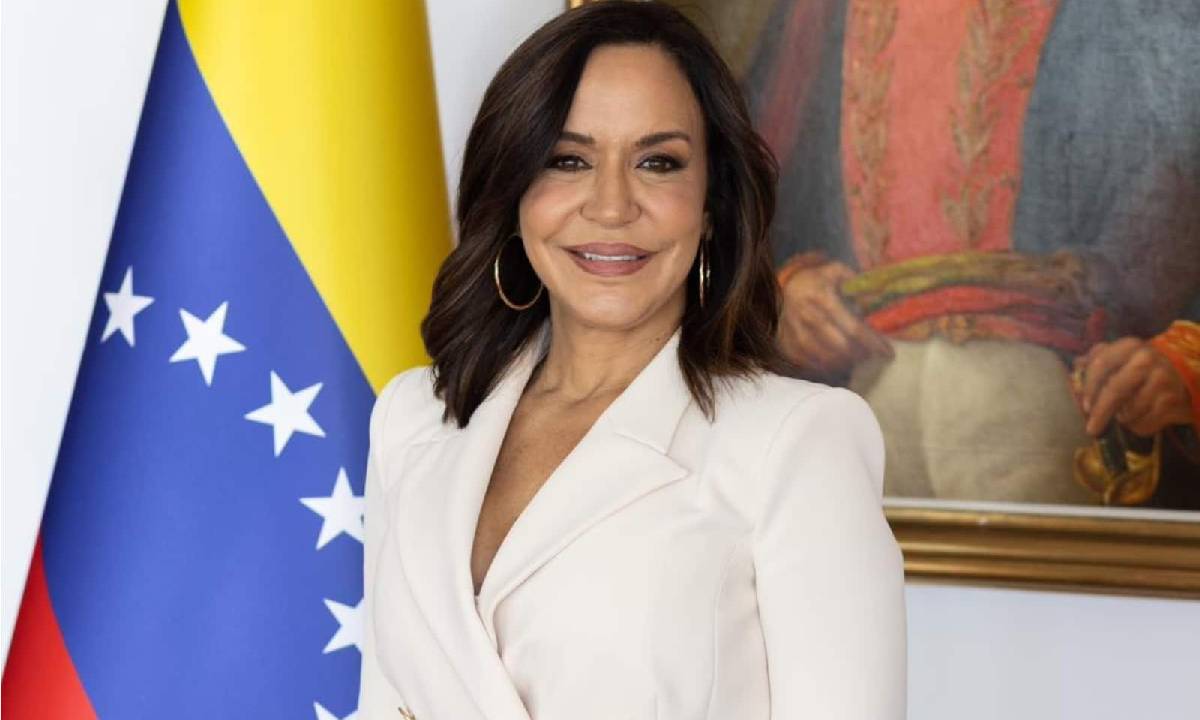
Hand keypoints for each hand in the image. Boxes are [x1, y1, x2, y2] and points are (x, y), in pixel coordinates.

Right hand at [777, 260, 893, 379]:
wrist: (786, 285)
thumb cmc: (819, 280)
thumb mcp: (837, 272)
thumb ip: (859, 283)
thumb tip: (883, 296)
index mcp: (821, 296)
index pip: (852, 327)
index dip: (872, 342)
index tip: (887, 351)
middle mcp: (806, 314)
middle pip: (839, 346)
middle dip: (860, 355)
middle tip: (873, 357)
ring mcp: (794, 331)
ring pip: (823, 357)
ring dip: (844, 362)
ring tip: (857, 361)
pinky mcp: (786, 342)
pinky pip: (807, 362)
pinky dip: (824, 367)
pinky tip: (837, 365)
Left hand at [1071, 337, 1192, 436]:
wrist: (1185, 373)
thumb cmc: (1145, 366)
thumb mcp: (1124, 356)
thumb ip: (1099, 358)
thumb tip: (1077, 365)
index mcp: (1130, 346)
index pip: (1101, 364)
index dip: (1089, 386)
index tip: (1084, 406)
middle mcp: (1147, 360)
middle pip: (1114, 391)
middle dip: (1100, 412)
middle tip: (1091, 428)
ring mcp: (1162, 381)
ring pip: (1129, 410)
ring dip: (1122, 419)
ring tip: (1126, 415)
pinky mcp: (1173, 401)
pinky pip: (1144, 423)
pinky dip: (1138, 427)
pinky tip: (1140, 419)